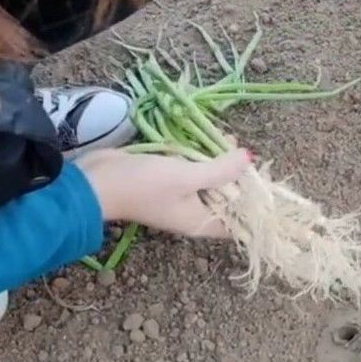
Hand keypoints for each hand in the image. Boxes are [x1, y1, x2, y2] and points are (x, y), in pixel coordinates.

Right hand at [75, 149, 251, 237]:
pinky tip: (209, 139)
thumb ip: (220, 170)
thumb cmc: (144, 186)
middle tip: (244, 154)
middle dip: (237, 177)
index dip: (253, 206)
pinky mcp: (169, 180)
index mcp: (202, 222)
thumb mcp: (187, 176)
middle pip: (227, 199)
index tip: (264, 183)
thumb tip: (250, 158)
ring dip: (219, 161)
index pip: (239, 222)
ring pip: (211, 180)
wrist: (96, 182)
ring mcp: (181, 197)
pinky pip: (193, 170)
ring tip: (228, 140)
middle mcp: (195, 213)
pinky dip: (201, 157)